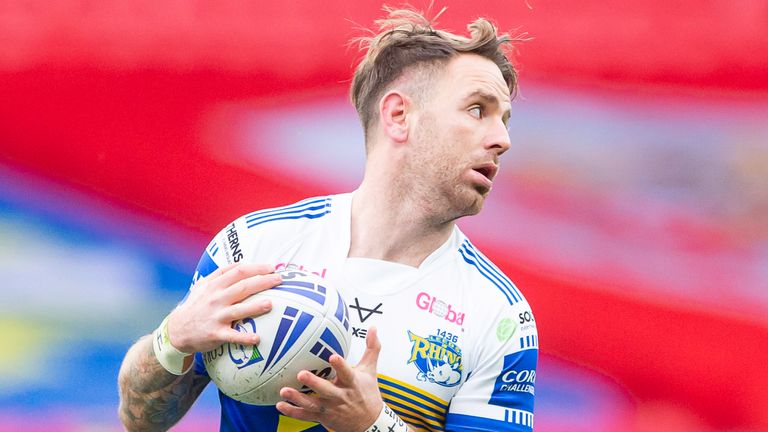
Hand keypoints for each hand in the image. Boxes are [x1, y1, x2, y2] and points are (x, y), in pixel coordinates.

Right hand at [165, 263, 281, 352]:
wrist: (177, 330)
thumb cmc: (195, 305)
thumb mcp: (203, 285)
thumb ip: (221, 274)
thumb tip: (243, 264)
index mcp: (215, 285)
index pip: (238, 271)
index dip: (256, 268)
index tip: (272, 267)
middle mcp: (216, 299)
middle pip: (243, 287)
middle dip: (263, 282)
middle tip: (280, 280)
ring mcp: (216, 316)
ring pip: (239, 309)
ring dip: (255, 307)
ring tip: (271, 304)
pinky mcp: (215, 334)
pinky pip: (232, 336)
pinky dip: (244, 337)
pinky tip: (257, 339)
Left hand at [276, 327, 383, 431]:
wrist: (369, 423)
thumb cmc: (367, 393)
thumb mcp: (370, 371)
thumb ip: (371, 348)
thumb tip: (373, 328)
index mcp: (352, 383)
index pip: (347, 373)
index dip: (340, 365)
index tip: (333, 356)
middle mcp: (341, 396)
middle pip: (327, 390)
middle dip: (314, 383)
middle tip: (301, 374)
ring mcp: (331, 408)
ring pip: (313, 404)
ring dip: (298, 399)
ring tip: (285, 391)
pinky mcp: (323, 417)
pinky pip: (306, 415)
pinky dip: (293, 412)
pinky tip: (281, 405)